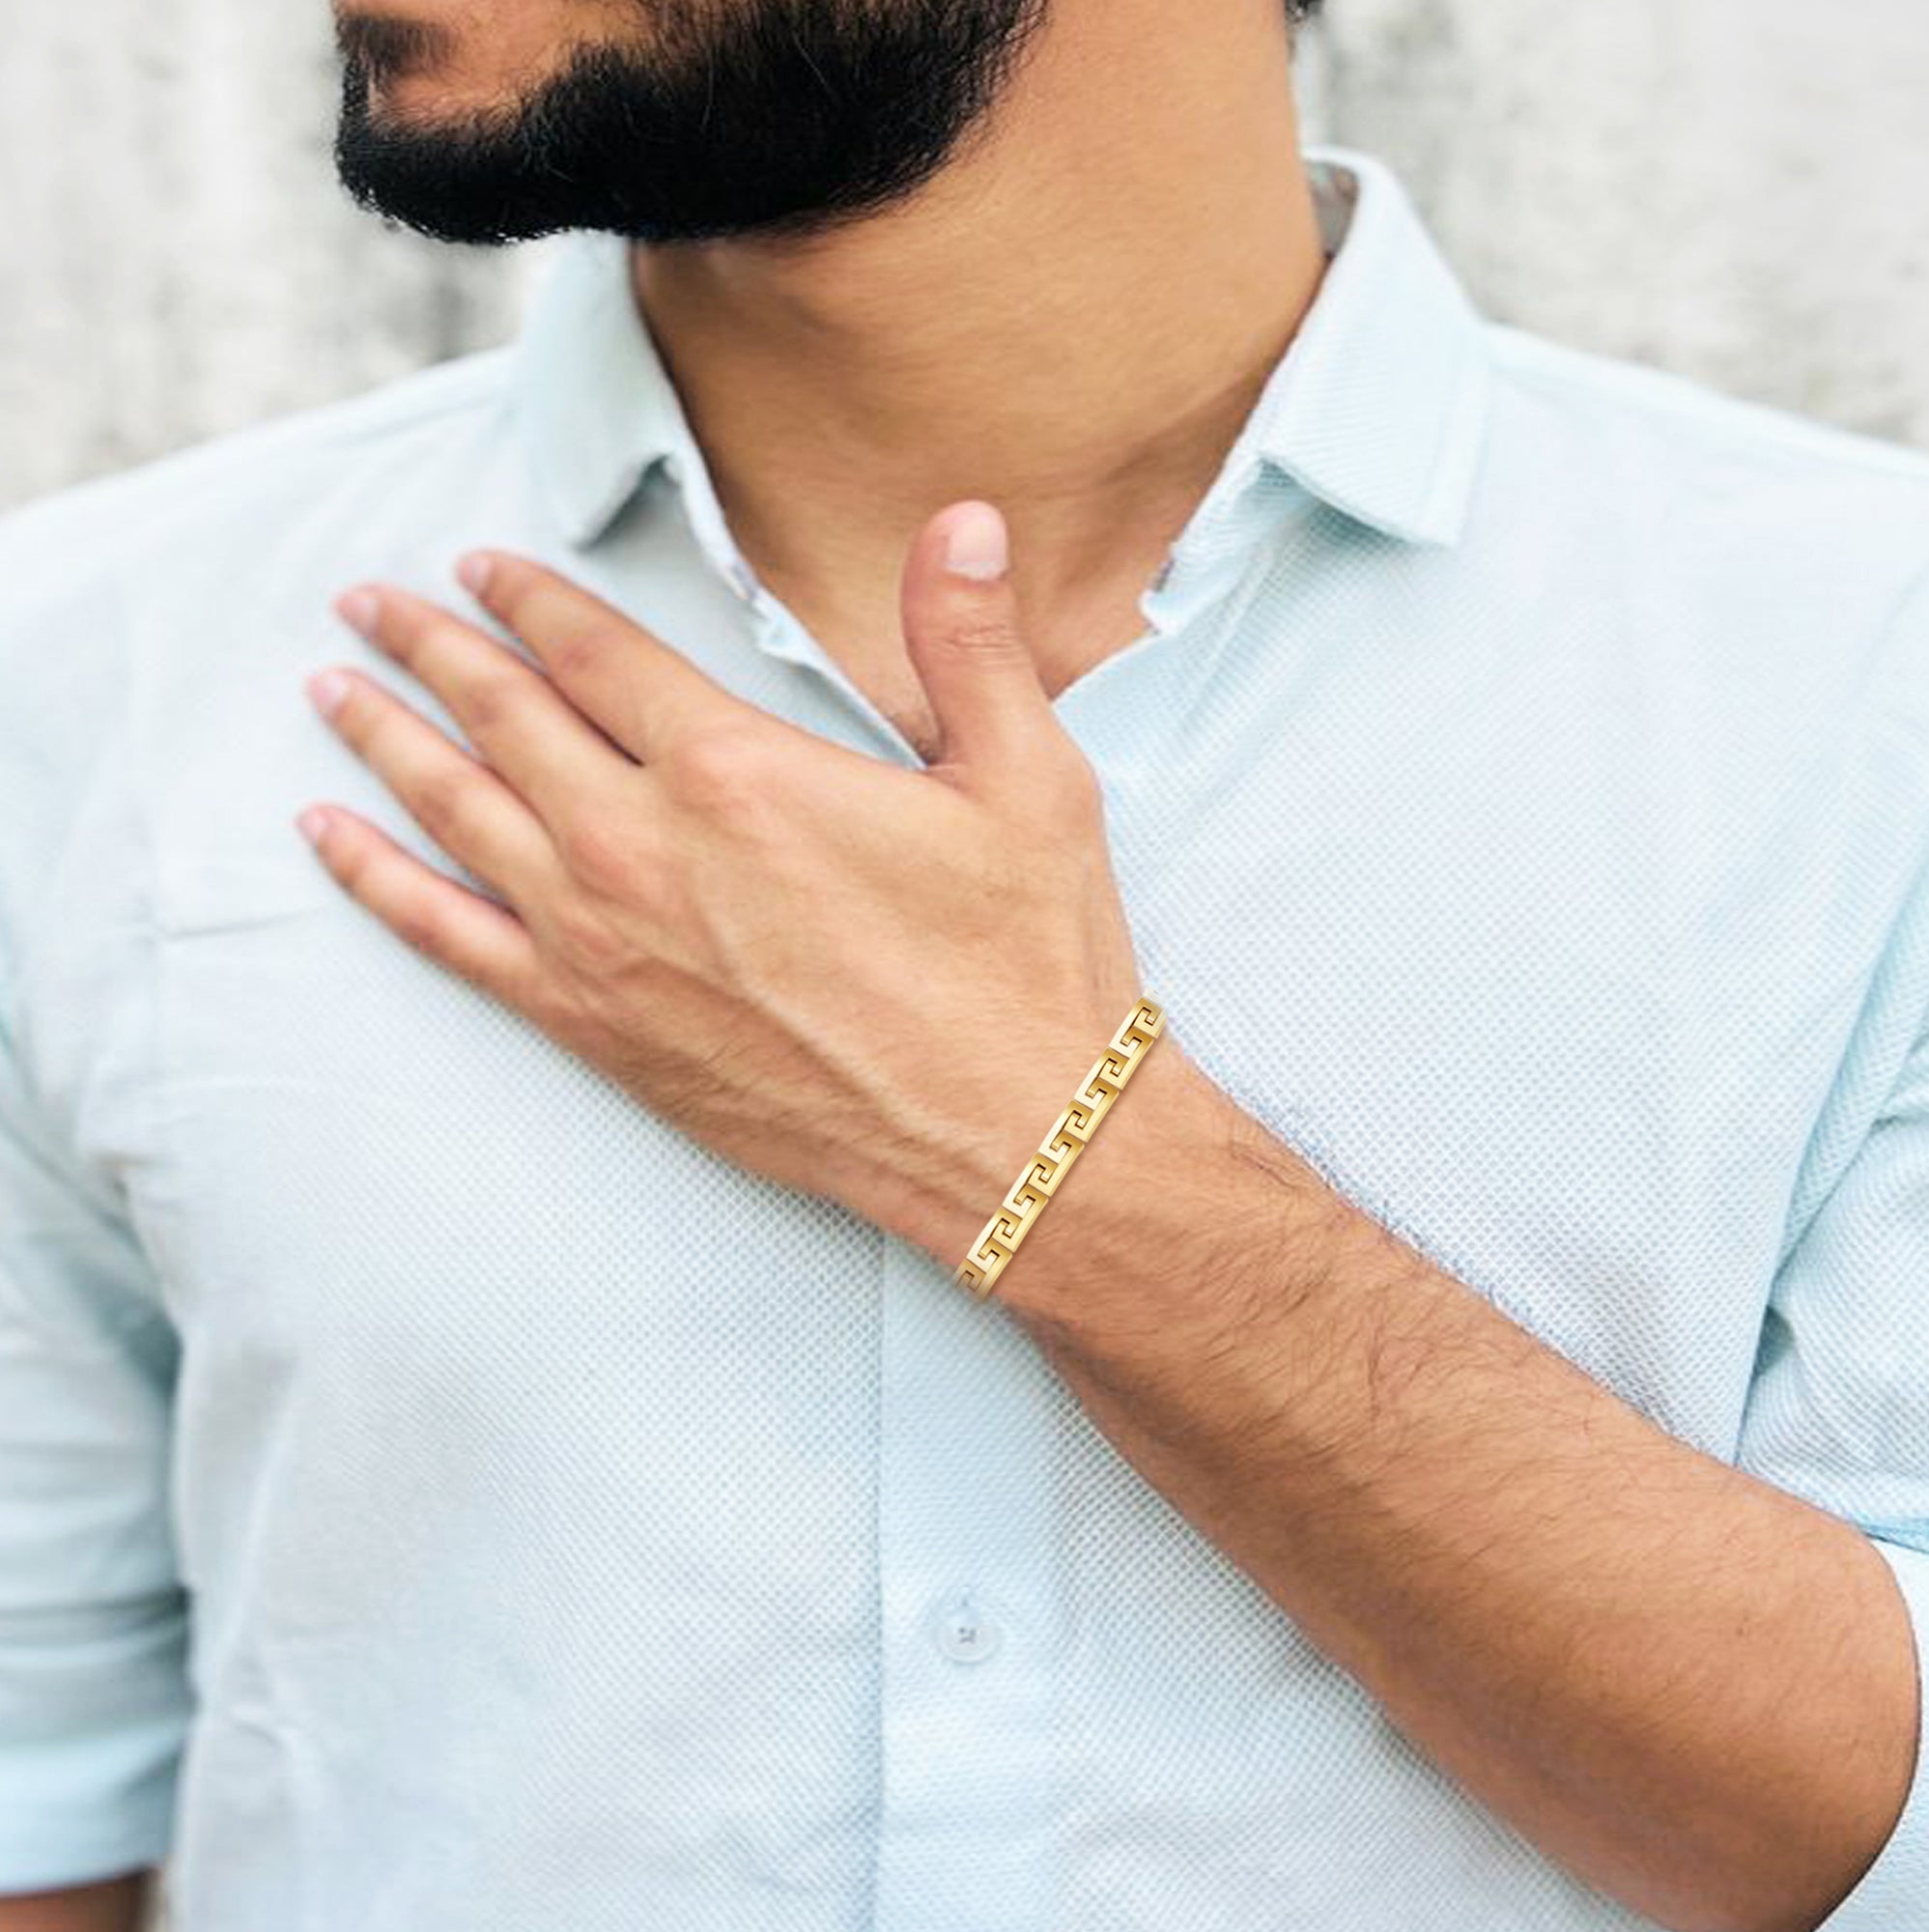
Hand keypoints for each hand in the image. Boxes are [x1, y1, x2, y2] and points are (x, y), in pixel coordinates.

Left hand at [297, 500, 1168, 1265]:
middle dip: (429, 648)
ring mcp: (604, 943)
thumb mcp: (1028, 780)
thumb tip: (965, 519)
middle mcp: (644, 847)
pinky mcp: (596, 1028)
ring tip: (332, 693)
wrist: (1006, 1140)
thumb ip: (969, 640)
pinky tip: (332, 842)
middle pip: (503, 717)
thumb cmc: (1021, 962)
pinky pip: (451, 940)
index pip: (595, 653)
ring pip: (460, 815)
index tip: (476, 565)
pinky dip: (380, 882)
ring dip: (386, 743)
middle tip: (367, 606)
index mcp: (738, 770)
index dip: (528, 597)